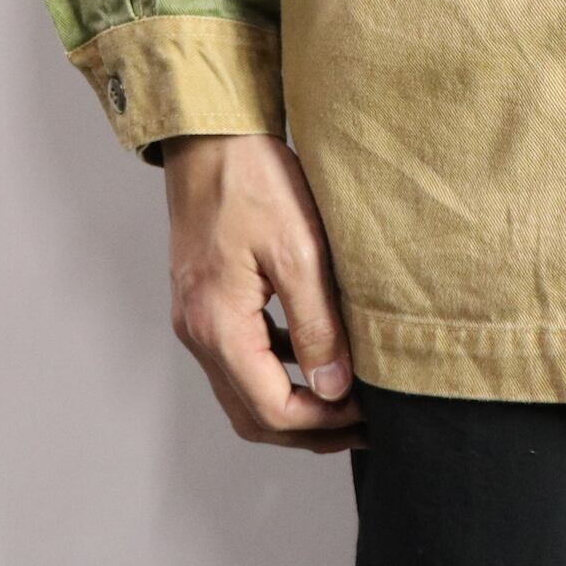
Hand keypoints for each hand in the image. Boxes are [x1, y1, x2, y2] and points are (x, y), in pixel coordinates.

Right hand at [161, 134, 366, 453]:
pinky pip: (239, 358)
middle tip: (364, 422)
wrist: (210, 136)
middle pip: (252, 416)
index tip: (369, 411)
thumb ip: (316, 325)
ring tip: (347, 397)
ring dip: (294, 405)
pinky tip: (315, 355)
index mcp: (218, 325)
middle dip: (310, 429)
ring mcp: (196, 318)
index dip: (324, 422)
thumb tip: (335, 388)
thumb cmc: (252, 180)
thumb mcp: (299, 251)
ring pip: (244, 392)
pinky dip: (277, 372)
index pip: (271, 410)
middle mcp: (197, 331)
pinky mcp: (204, 302)